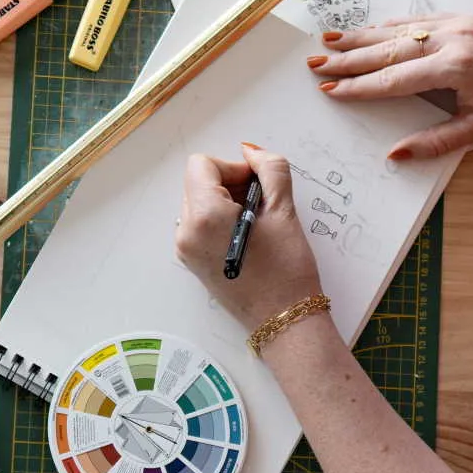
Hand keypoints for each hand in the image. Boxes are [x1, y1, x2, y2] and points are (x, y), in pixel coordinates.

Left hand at [175, 144, 323, 332]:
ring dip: (225, 201)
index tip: (256, 184)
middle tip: (260, 203)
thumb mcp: (284, 211)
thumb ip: (270, 169)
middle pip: (197, 183)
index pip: (202, 165)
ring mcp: (185, 249)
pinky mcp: (192, 262)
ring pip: (198, 203)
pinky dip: (220, 220)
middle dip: (228, 183)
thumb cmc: (286, 270)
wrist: (283, 320)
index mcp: (204, 216)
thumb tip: (251, 152)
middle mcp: (186, 232)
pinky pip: (199, 225)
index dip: (232, 167)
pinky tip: (247, 236)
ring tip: (256, 222)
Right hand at [307, 14, 472, 159]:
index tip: (330, 90)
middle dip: (350, 57)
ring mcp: (460, 24)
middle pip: (389, 49)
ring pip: (401, 29)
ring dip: (364, 36)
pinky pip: (421, 19)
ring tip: (331, 40)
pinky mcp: (467, 18)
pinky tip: (371, 29)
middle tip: (316, 62)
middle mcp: (454, 39)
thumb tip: (394, 155)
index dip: (359, 87)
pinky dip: (393, 26)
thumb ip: (433, 143)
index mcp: (456, 68)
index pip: (394, 79)